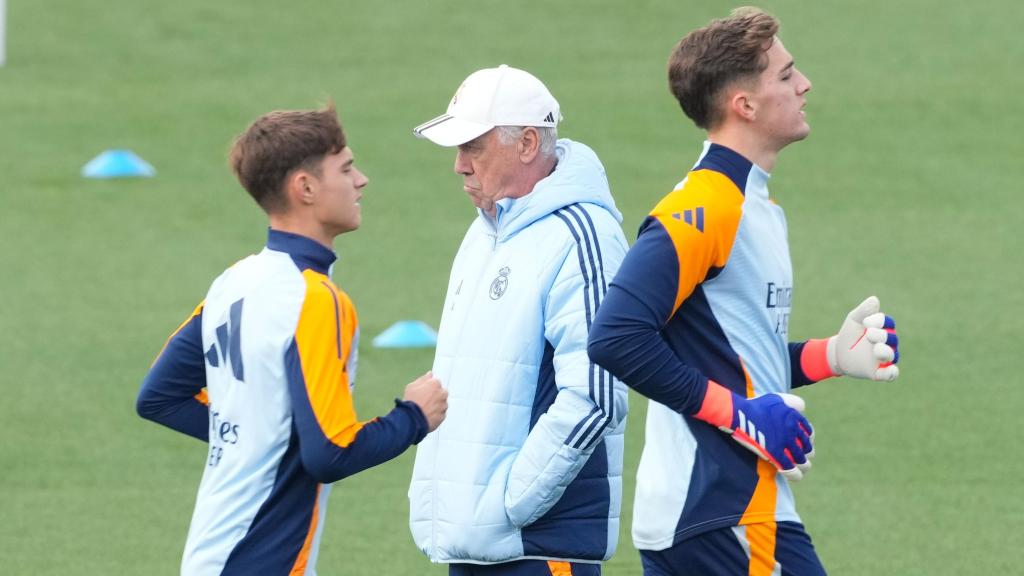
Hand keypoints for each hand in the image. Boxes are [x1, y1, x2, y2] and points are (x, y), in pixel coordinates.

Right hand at [403, 371, 447, 431]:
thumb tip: (430, 374)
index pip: (436, 382)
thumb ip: (423, 379)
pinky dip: (436, 415)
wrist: (411, 419)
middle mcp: (442, 394)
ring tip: (425, 409)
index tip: (424, 392)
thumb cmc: (410, 402)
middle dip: (435, 395)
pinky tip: (427, 415)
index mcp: (435, 384)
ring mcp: (443, 406)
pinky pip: (440, 414)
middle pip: (441, 392)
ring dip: (436, 405)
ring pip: (442, 404)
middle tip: (425, 401)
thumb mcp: (411, 386)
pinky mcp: (443, 416)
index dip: (429, 387)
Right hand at [694, 381, 814, 480]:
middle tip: (801, 456)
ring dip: (803, 465)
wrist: (740, 414)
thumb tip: (802, 409)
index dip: (807, 440)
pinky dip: (795, 474)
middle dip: (806, 453)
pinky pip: (791, 469)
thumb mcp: (777, 399)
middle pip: (808, 447)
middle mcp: (793, 430)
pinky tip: (795, 475)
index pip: (808, 432)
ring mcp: (785, 443)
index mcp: (794, 417)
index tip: (803, 443)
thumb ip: (791, 403)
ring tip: (800, 468)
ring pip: (802, 460)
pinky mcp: (776, 454)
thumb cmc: (755, 406)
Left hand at [827, 296, 899, 380]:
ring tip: (876, 348)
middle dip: (882, 335)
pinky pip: (890, 374)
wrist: (837, 353)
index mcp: (883, 328)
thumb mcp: (854, 320)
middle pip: (891, 338)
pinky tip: (891, 370)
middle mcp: (887, 343)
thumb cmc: (849, 335)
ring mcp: (884, 358)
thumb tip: (874, 299)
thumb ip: (864, 310)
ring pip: (892, 355)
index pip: (887, 323)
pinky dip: (892, 373)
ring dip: (886, 352)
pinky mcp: (879, 372)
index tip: (865, 322)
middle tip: (869, 334)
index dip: (879, 321)